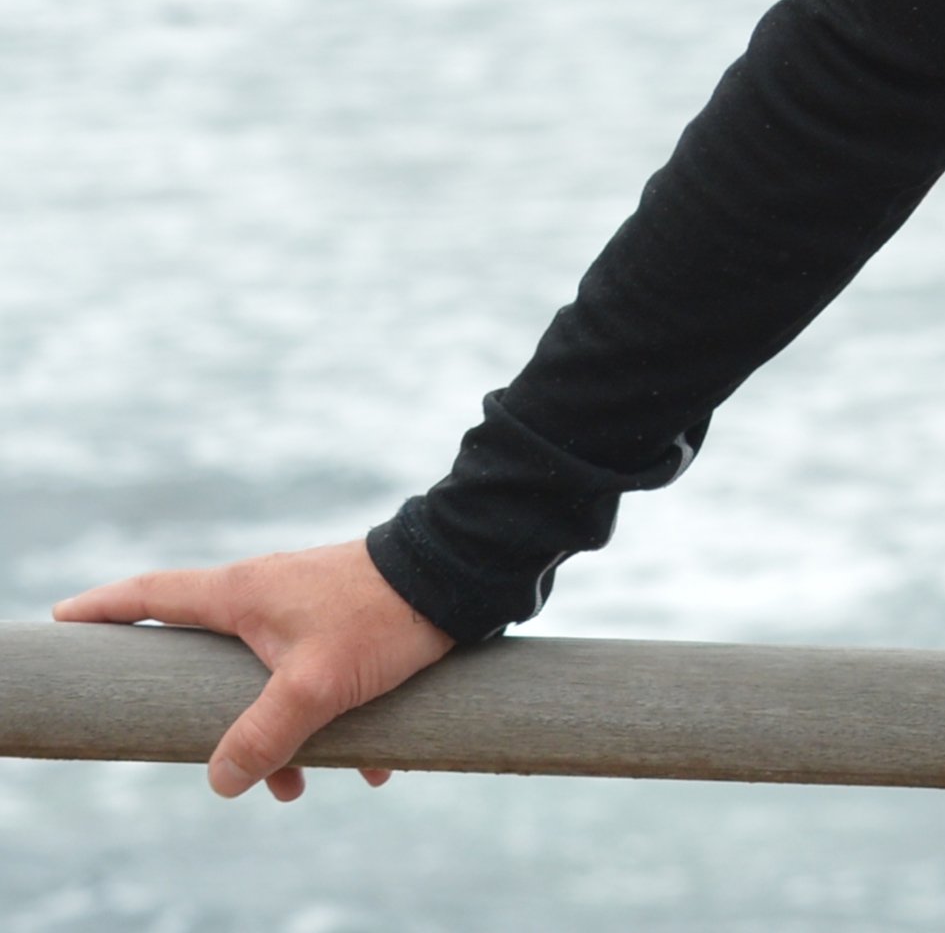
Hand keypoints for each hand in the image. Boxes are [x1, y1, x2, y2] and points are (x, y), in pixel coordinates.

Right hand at [57, 540, 453, 798]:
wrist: (466, 574)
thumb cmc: (384, 618)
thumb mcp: (316, 687)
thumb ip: (264, 736)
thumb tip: (220, 781)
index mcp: (241, 594)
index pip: (152, 597)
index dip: (105, 610)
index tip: (66, 620)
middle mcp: (268, 594)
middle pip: (211, 661)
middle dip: (221, 721)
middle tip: (230, 764)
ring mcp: (308, 605)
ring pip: (275, 681)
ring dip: (289, 736)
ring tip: (310, 783)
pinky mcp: (349, 620)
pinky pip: (326, 677)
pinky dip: (340, 721)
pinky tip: (374, 762)